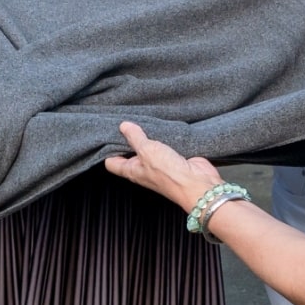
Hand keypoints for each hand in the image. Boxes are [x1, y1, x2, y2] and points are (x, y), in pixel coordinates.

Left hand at [104, 121, 225, 210]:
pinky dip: (164, 136)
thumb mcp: (147, 151)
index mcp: (132, 171)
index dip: (107, 149)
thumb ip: (135, 137)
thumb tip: (124, 127)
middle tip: (126, 121)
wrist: (198, 183)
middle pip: (130, 153)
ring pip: (148, 147)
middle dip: (128, 138)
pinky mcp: (174, 158)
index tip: (107, 133)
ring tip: (144, 120)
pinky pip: (165, 145)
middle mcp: (144, 168)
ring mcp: (159, 164)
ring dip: (148, 135)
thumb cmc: (170, 175)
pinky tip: (163, 126)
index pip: (112, 163)